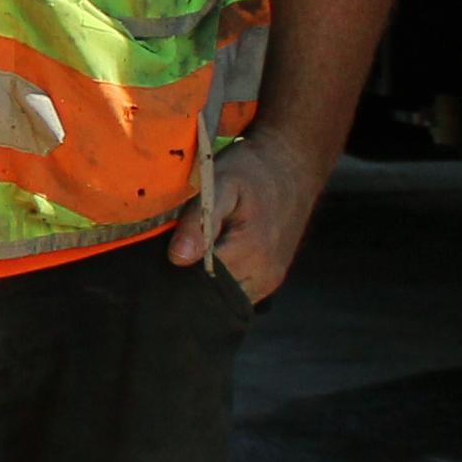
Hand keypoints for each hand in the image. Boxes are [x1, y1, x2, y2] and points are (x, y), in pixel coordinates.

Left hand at [172, 133, 330, 304]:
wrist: (292, 165)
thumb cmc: (252, 170)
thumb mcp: (219, 182)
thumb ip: (199, 219)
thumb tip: (178, 258)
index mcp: (251, 252)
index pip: (199, 282)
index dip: (178, 269)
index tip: (168, 250)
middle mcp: (264, 274)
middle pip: (212, 294)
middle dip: (192, 278)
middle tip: (182, 247)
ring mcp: (270, 281)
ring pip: (225, 296)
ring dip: (208, 281)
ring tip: (201, 249)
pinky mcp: (272, 279)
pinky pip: (239, 292)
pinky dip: (224, 280)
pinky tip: (216, 256)